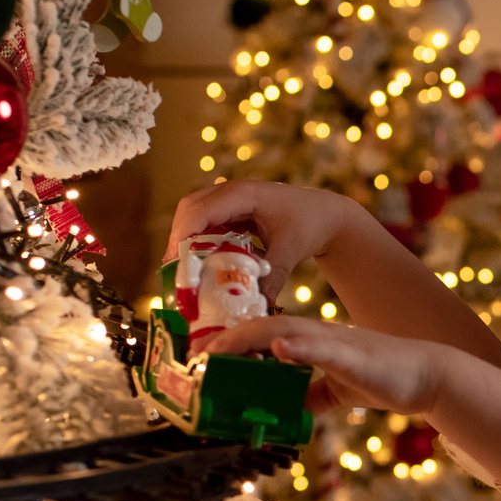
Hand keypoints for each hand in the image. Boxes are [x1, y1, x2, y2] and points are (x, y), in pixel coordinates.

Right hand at [166, 182, 365, 307]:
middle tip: (176, 272)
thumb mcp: (291, 251)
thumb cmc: (310, 224)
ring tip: (184, 271)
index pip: (202, 210)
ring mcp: (230, 200)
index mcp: (244, 194)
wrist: (325, 214)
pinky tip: (201, 265)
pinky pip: (207, 223)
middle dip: (179, 240)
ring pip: (194, 215)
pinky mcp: (231, 212)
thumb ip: (272, 277)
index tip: (176, 263)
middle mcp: (231, 192)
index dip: (184, 235)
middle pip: (190, 210)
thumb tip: (257, 307)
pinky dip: (200, 242)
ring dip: (187, 241)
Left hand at [217, 315, 463, 417]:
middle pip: (259, 328)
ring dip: (246, 340)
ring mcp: (332, 341)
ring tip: (217, 352)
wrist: (427, 375)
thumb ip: (312, 395)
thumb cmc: (385, 378)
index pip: (260, 336)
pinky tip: (278, 346)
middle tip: (192, 358)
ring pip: (281, 331)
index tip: (199, 358)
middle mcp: (315, 334)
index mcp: (311, 341)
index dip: (228, 344)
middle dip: (223, 342)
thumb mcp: (338, 390)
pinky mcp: (351, 354)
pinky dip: (298, 346)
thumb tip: (288, 409)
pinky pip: (320, 346)